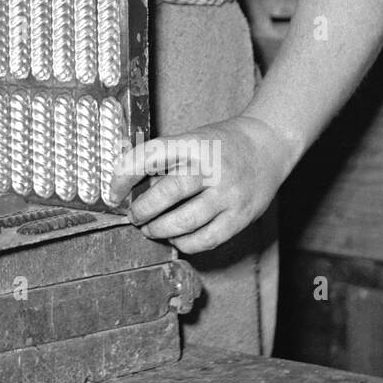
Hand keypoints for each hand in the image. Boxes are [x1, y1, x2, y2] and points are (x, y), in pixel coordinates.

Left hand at [109, 114, 293, 253]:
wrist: (268, 146)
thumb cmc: (222, 143)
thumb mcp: (191, 139)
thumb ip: (165, 160)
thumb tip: (130, 187)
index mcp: (194, 144)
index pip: (152, 155)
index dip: (126, 174)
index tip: (113, 190)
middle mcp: (212, 168)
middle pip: (169, 192)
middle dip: (143, 209)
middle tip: (132, 216)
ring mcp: (228, 194)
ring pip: (186, 221)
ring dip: (159, 229)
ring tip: (149, 229)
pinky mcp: (240, 216)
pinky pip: (207, 239)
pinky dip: (185, 243)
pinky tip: (176, 238)